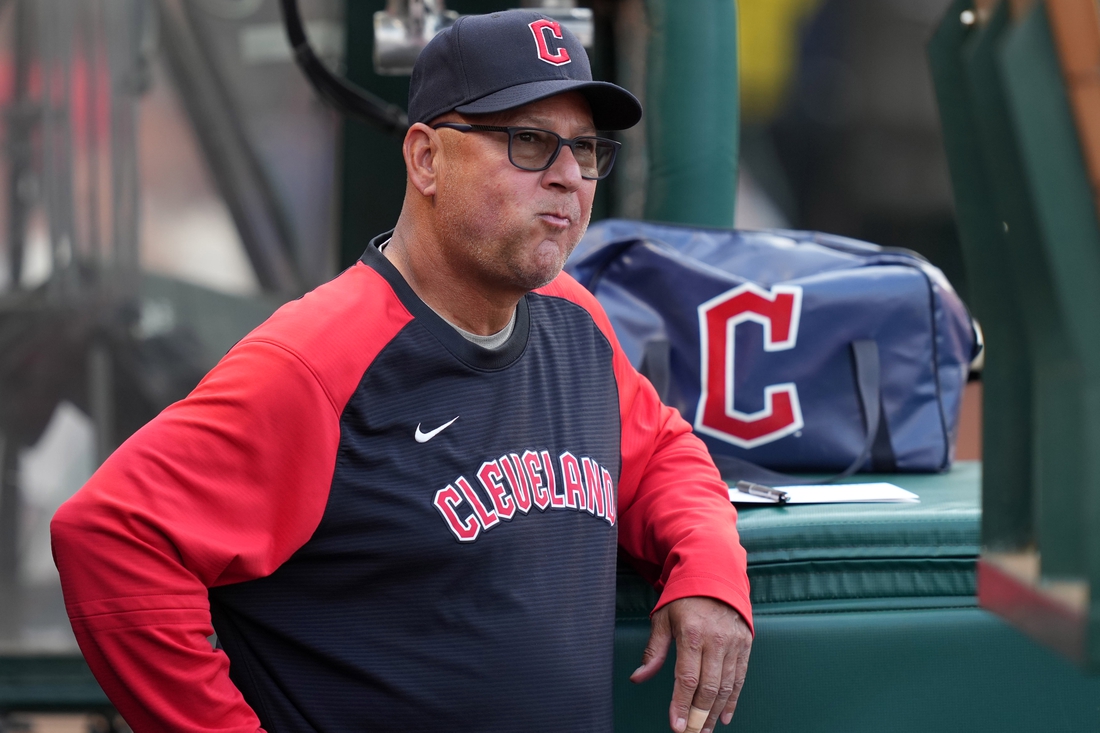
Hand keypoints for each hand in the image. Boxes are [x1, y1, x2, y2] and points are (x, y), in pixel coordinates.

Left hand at [630, 596, 751, 732]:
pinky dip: (733, 700)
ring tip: (705, 730)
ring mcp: (733, 643)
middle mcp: (716, 640)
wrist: (715, 573)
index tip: (676, 726)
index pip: (686, 678)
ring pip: (725, 687)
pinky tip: (724, 716)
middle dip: (698, 716)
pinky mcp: (745, 644)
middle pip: (709, 688)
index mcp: (692, 633)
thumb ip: (653, 651)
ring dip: (714, 713)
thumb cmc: (684, 596)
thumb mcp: (663, 618)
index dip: (681, 705)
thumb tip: (638, 677)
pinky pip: (740, 678)